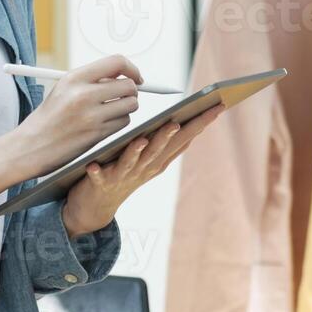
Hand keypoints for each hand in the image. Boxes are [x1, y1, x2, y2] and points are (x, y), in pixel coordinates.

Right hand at [11, 54, 144, 179]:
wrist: (32, 145)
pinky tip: (103, 125)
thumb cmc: (49, 118)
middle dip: (131, 92)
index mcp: (74, 78)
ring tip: (109, 112)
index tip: (135, 76)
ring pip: (130, 105)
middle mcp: (83, 94)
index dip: (131, 68)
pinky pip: (123, 122)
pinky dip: (118, 123)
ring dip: (125, 109)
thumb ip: (91, 79)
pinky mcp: (97, 134)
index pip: (116, 62)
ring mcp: (91, 115)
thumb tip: (123, 75)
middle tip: (124, 96)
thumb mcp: (64, 89)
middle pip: (128, 86)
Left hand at [61, 103, 224, 237]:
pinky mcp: (101, 183)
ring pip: (132, 162)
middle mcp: (144, 168)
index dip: (200, 123)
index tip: (218, 106)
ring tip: (141, 139)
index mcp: (158, 159)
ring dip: (136, 151)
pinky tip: (93, 166)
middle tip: (176, 122)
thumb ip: (165, 144)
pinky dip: (97, 172)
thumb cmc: (125, 173)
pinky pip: (98, 177)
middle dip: (168, 137)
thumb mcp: (149, 159)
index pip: (183, 139)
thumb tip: (184, 121)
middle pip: (159, 150)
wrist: (97, 205)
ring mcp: (123, 176)